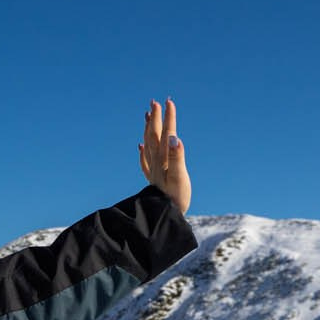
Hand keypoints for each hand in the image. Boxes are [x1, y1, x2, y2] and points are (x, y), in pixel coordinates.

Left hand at [138, 98, 190, 214]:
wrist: (162, 218)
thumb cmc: (175, 198)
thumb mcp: (179, 177)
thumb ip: (177, 156)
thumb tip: (175, 137)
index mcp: (164, 160)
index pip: (166, 134)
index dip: (168, 118)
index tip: (169, 101)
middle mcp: (156, 163)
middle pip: (154, 136)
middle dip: (155, 119)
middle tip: (155, 102)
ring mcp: (153, 171)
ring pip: (148, 145)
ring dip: (148, 129)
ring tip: (147, 115)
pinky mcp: (152, 180)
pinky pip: (145, 162)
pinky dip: (143, 151)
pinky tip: (141, 145)